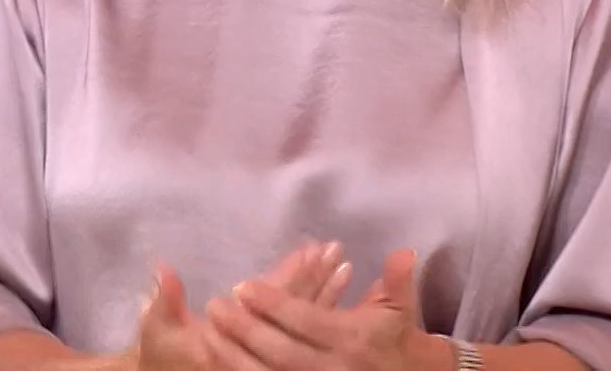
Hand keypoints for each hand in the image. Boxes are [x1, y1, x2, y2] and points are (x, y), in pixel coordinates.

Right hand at [132, 241, 351, 370]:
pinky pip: (309, 332)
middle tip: (335, 249)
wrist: (178, 370)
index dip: (291, 276)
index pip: (269, 305)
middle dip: (316, 278)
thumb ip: (165, 303)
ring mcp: (274, 357)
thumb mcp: (158, 331)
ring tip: (345, 264)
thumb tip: (163, 268)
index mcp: (233, 340)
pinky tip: (343, 288)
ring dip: (328, 292)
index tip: (311, 250)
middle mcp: (262, 350)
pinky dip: (326, 306)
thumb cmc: (164, 355)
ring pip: (309, 322)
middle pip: (296, 312)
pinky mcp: (278, 357)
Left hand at [203, 249, 451, 370]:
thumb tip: (403, 252)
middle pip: (281, 351)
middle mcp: (334, 368)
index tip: (242, 286)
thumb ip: (397, 282)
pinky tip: (222, 362)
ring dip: (236, 356)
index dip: (273, 304)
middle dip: (245, 329)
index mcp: (352, 340)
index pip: (306, 321)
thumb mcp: (400, 313)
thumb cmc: (397, 344)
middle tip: (215, 306)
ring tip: (208, 332)